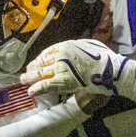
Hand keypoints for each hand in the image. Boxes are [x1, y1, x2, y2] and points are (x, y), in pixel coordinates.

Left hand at [21, 39, 135, 105]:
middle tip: (27, 72)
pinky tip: (31, 91)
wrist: (112, 69)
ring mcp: (62, 68)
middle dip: (33, 68)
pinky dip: (38, 88)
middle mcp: (61, 55)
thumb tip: (74, 50)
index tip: (37, 63)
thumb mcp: (90, 45)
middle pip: (42, 62)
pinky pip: (47, 85)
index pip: (47, 52)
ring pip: (41, 73)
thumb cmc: (105, 58)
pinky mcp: (64, 81)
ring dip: (30, 77)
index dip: (40, 59)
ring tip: (23, 81)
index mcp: (67, 45)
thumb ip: (78, 48)